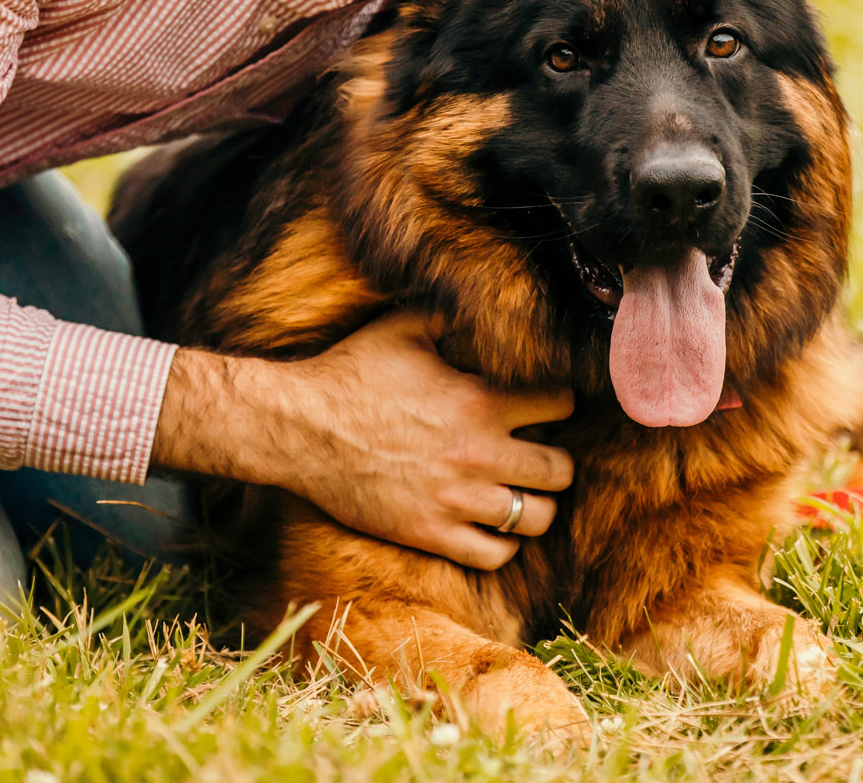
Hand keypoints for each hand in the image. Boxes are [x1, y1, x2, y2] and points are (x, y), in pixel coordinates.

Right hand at [151, 311, 573, 568]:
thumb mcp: (404, 327)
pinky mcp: (430, 532)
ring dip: (535, 505)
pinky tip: (492, 527)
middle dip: (557, 460)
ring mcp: (455, 498)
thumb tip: (482, 306)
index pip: (562, 405)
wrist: (300, 428)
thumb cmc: (350, 373)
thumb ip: (452, 318)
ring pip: (535, 518)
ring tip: (522, 494)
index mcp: (480, 401)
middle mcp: (478, 454)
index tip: (547, 405)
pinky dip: (503, 545)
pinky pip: (494, 555)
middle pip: (561, 470)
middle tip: (539, 454)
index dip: (560, 402)